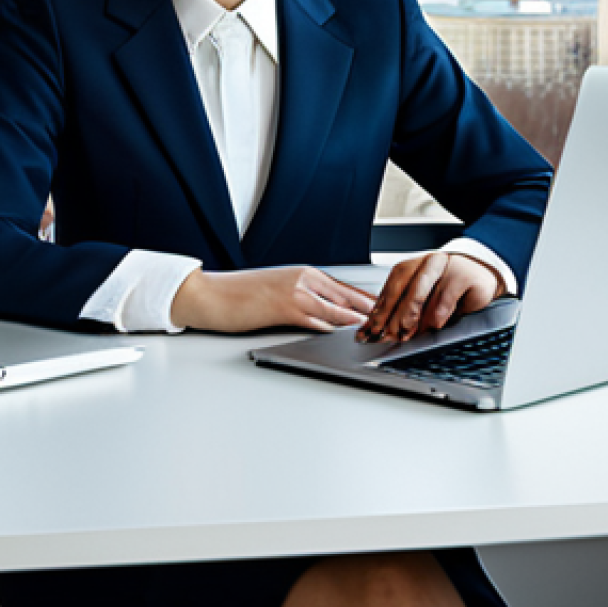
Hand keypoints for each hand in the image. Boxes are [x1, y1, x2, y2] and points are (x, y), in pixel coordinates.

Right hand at [170, 266, 375, 333]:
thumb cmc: (240, 296)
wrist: (210, 295)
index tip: (388, 311)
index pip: (345, 288)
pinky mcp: (285, 306)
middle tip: (396, 322)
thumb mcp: (277, 292)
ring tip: (382, 331)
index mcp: (304, 272)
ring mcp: (295, 290)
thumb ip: (304, 300)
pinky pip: (318, 318)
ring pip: (338, 307)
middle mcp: (304, 277)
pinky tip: (350, 334)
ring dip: (361, 320)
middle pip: (349, 296)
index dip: (369, 301)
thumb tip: (328, 316)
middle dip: (374, 310)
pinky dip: (337, 327)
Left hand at [356, 253, 501, 343]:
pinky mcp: (465, 277)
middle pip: (404, 287)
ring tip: (406, 333)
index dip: (381, 308)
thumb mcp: (425, 298)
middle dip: (393, 314)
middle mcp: (428, 263)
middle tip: (388, 334)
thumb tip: (382, 329)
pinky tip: (433, 325)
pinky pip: (446, 298)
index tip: (372, 328)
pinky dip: (437, 315)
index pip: (392, 286)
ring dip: (412, 316)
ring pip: (422, 292)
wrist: (482, 275)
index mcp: (413, 266)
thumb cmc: (450, 289)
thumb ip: (404, 309)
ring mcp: (447, 267)